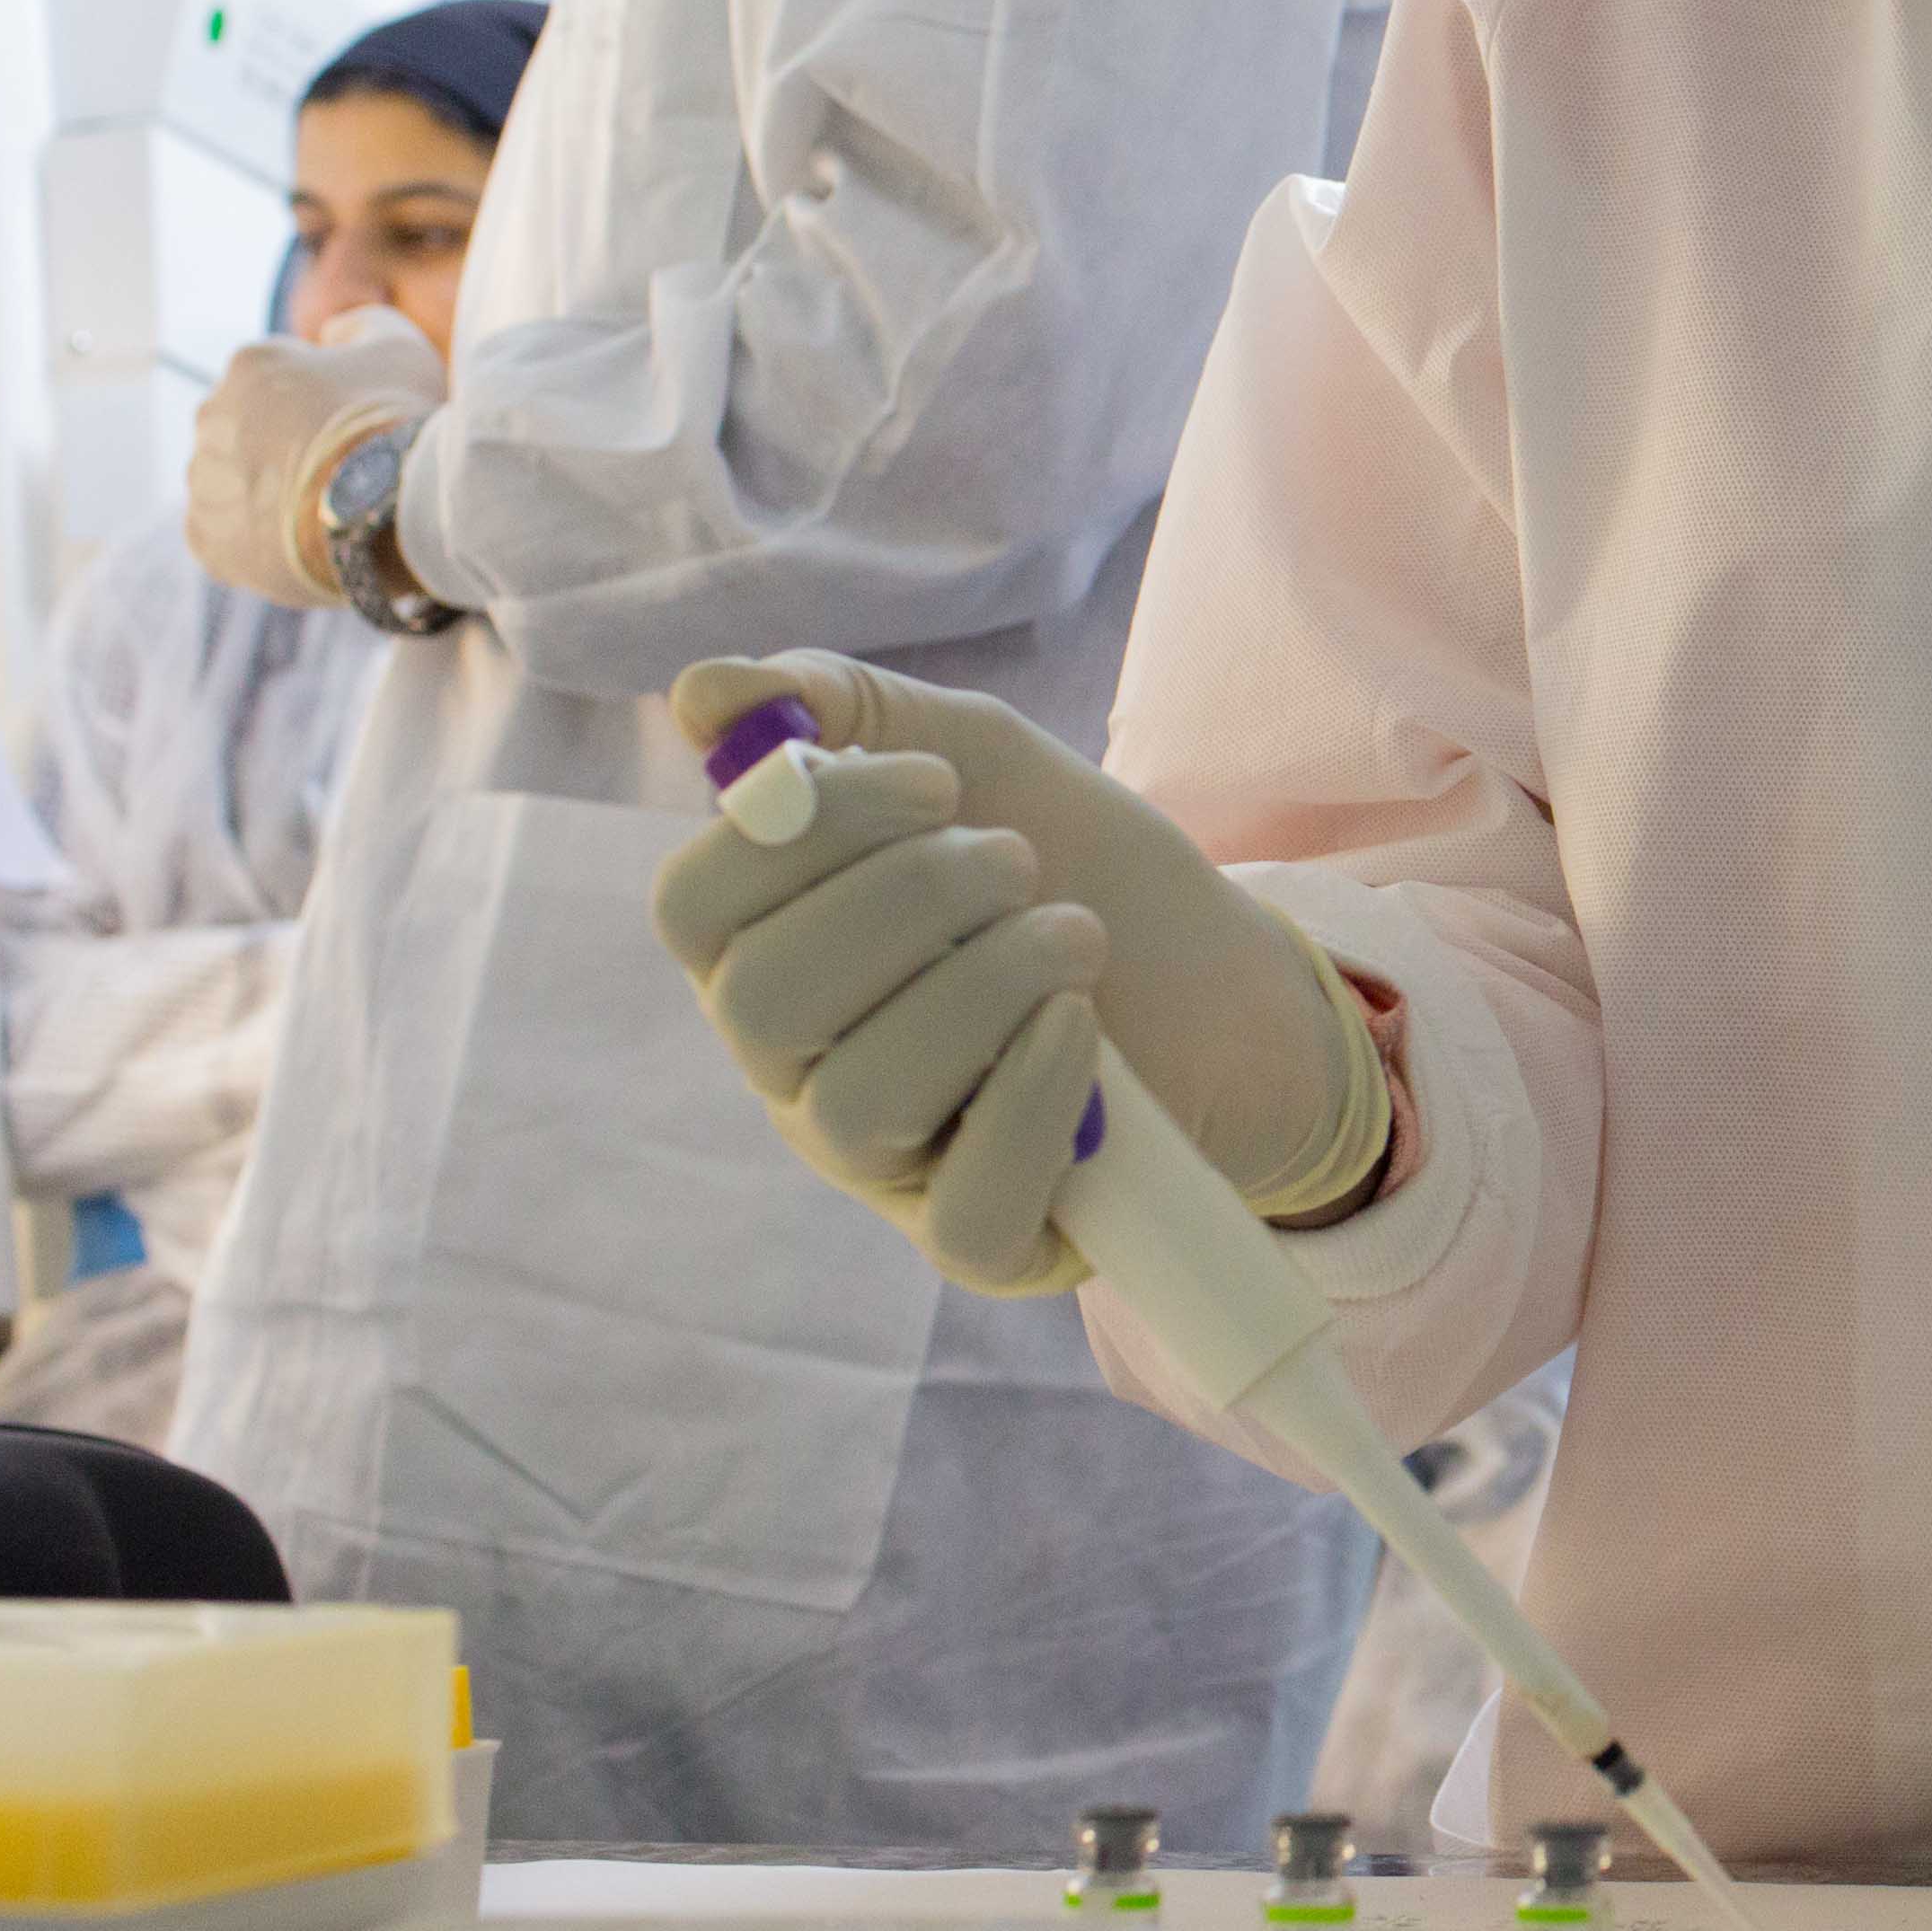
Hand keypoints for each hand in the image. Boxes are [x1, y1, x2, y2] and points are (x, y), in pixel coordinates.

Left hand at [183, 311, 442, 607]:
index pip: (283, 376)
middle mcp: (211, 415)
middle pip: (251, 428)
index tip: (359, 423)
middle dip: (286, 443)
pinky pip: (225, 533)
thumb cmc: (398, 422)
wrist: (389, 512)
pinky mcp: (206, 539)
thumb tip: (331, 335)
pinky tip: (301, 540)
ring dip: (270, 490)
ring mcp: (203, 480)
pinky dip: (255, 537)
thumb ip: (360, 326)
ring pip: (235, 481)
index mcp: (250, 364)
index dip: (327, 399)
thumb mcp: (399, 347)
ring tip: (326, 512)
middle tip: (342, 470)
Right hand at [652, 653, 1388, 1269]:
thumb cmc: (1078, 868)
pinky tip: (1085, 1031)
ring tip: (1076, 934)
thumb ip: (840, 709)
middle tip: (1019, 860)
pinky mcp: (983, 1238)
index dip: (808, 829)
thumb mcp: (975, 755)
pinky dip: (1029, 1102)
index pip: (696, 904)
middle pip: (767, 1000)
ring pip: (862, 1100)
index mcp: (769, 950)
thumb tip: (706, 693)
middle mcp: (797, 1069)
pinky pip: (964, 1210)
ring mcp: (883, 1167)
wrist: (1235, 979)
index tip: (940, 784)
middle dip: (910, 899)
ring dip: (989, 985)